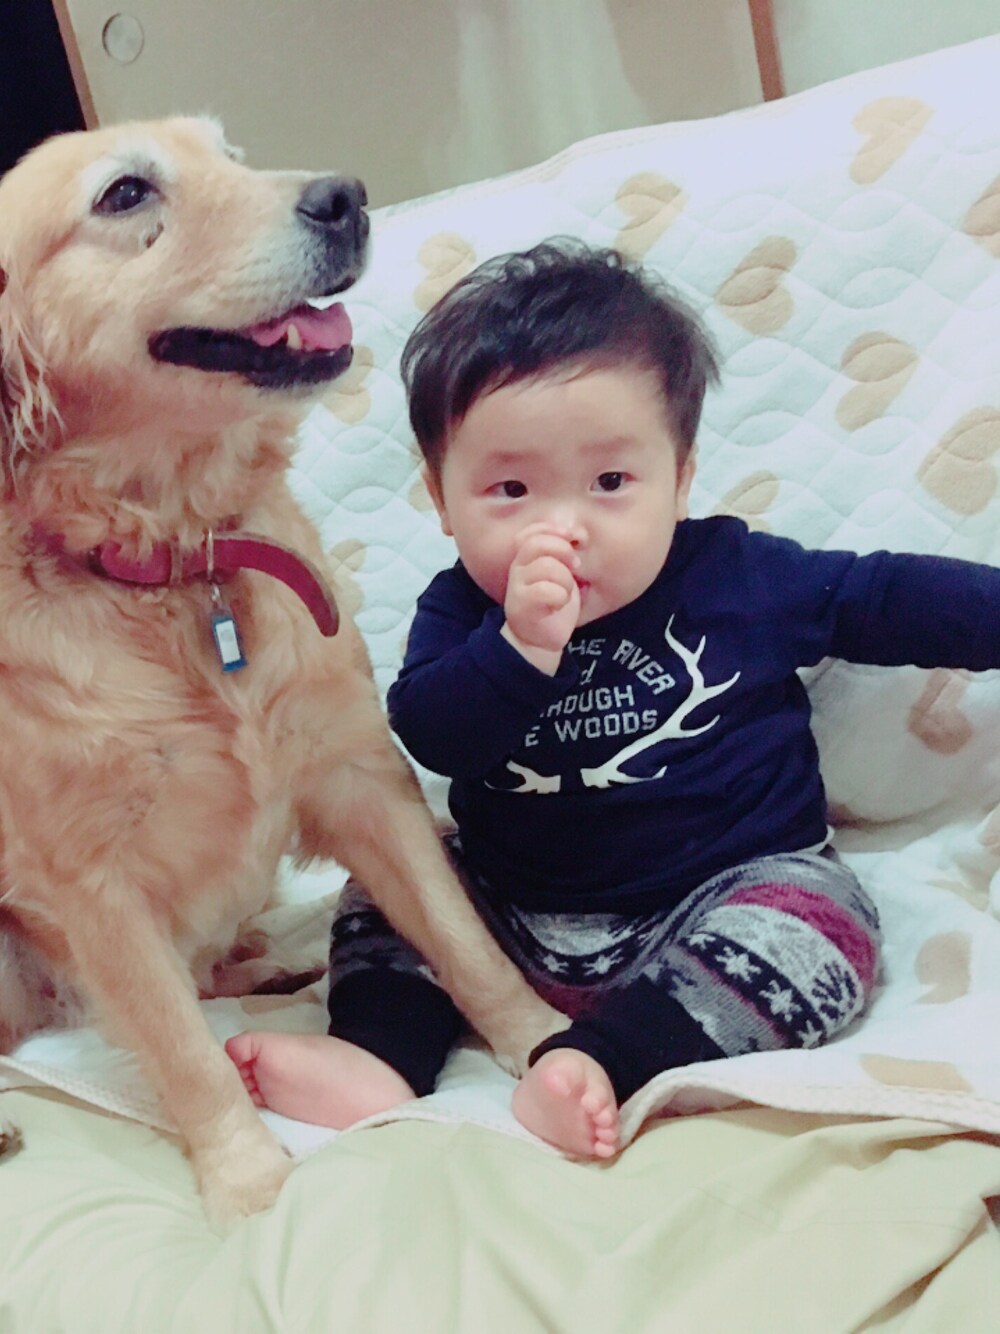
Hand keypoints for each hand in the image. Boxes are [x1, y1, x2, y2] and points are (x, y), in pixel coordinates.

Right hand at [501, 525, 580, 672]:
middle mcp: (518, 569)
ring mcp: (517, 588)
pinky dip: (560, 597)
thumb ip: (563, 552)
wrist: (541, 639)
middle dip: (563, 551)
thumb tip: (577, 533)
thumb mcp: (561, 572)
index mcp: (526, 558)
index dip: (551, 530)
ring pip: (546, 567)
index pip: (531, 533)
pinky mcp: (521, 606)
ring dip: (566, 580)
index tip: (572, 539)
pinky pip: (545, 591)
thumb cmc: (554, 603)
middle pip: (537, 544)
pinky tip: (558, 606)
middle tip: (575, 566)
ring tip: (566, 593)